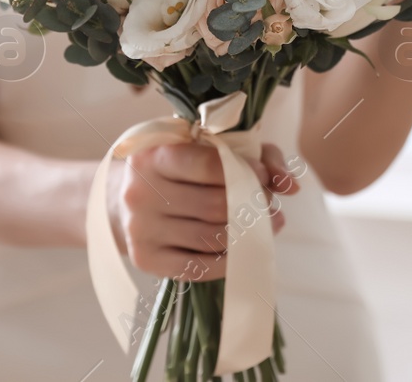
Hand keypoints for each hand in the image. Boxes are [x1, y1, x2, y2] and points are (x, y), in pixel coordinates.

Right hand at [107, 141, 298, 280]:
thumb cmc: (175, 167)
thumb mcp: (207, 146)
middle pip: (215, 205)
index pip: (208, 165)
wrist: (120, 198)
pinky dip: (229, 259)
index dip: (245, 170)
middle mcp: (141, 193)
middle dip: (252, 205)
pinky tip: (243, 247)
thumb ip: (256, 155)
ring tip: (267, 223)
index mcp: (153, 155)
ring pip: (211, 237)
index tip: (263, 175)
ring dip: (248, 233)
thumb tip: (291, 184)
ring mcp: (141, 229)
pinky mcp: (146, 260)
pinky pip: (199, 266)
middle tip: (268, 203)